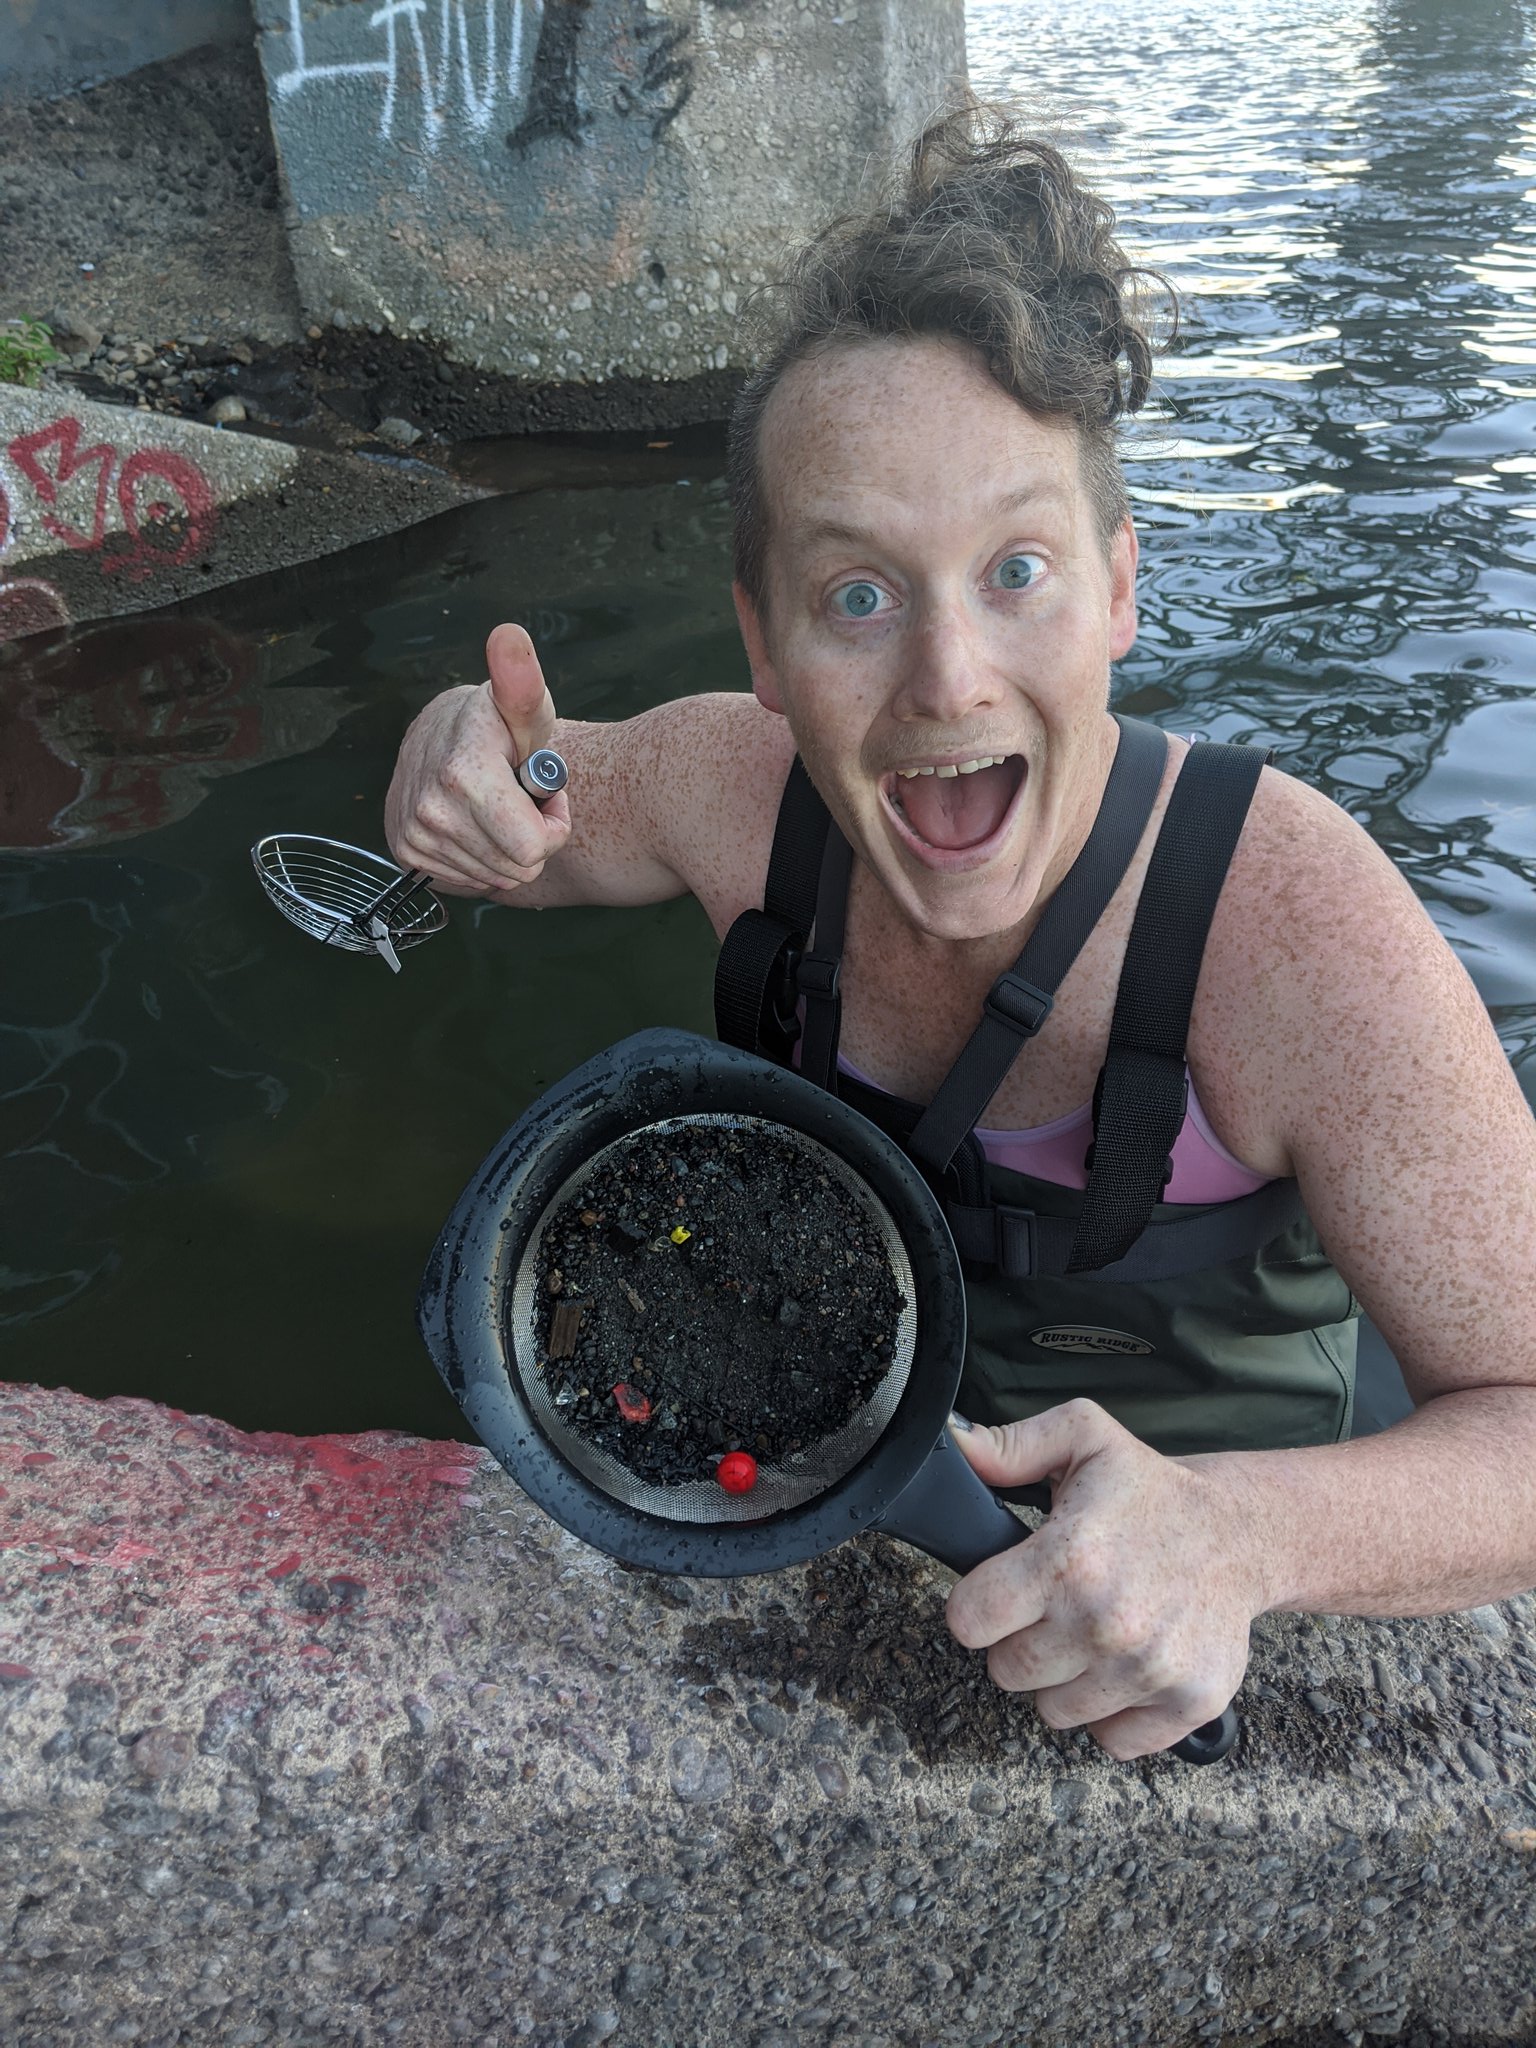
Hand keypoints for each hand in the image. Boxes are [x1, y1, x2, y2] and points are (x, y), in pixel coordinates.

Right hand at [384, 623, 571, 896]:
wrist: (440, 734)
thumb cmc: (500, 725)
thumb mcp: (522, 706)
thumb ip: (522, 681)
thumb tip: (509, 636)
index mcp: (462, 773)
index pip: (532, 847)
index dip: (552, 822)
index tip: (542, 788)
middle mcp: (431, 808)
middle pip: (519, 869)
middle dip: (531, 837)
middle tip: (518, 797)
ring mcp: (415, 833)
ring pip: (497, 878)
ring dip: (507, 847)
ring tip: (496, 805)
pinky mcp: (406, 852)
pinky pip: (470, 881)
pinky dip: (481, 857)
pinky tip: (474, 821)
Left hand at [944, 1399, 1269, 1758]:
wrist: (1239, 1534)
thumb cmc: (1152, 1491)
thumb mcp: (1083, 1437)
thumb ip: (1011, 1445)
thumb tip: (956, 1446)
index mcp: (1070, 1559)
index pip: (970, 1620)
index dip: (976, 1606)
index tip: (1001, 1592)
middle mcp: (1107, 1621)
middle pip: (1006, 1671)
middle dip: (1019, 1641)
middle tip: (1056, 1607)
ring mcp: (1149, 1669)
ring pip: (1054, 1712)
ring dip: (1064, 1680)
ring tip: (1093, 1632)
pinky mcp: (1187, 1704)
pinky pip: (1111, 1741)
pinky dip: (1112, 1713)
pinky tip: (1125, 1665)